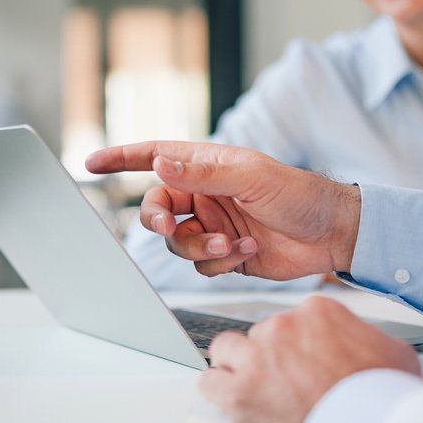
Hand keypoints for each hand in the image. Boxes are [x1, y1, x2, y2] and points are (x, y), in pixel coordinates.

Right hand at [85, 141, 360, 279]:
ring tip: (233, 243)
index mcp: (206, 166)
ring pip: (178, 243)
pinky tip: (249, 250)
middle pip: (158, 209)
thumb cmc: (298, 193)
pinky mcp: (226, 254)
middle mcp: (204, 195)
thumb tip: (160, 165)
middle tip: (167, 227)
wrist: (330, 232)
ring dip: (201, 246)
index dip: (121, 158)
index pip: (154, 157)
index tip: (91, 162)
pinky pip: (202, 264)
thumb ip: (202, 174)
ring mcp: (213, 225)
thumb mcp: (250, 177)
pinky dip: (221, 261)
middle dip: (159, 221)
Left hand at [201, 296, 421, 422]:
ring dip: (236, 367)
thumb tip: (366, 344)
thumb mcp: (393, 353)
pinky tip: (231, 401)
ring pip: (227, 350)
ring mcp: (257, 358)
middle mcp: (282, 327)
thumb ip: (367, 339)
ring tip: (250, 388)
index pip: (292, 320)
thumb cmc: (384, 399)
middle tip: (282, 384)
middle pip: (260, 335)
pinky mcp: (239, 393)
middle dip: (268, 358)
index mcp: (317, 312)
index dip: (296, 346)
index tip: (300, 364)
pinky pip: (210, 381)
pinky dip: (218, 391)